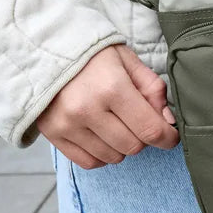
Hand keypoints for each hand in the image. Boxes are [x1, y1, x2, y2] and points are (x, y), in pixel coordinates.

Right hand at [36, 45, 179, 168]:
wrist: (41, 49)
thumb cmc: (91, 55)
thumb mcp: (127, 60)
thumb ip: (152, 89)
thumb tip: (168, 121)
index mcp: (112, 87)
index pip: (150, 130)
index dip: (167, 138)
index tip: (170, 136)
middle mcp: (87, 109)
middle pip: (133, 146)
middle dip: (142, 137)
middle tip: (136, 121)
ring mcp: (67, 124)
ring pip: (113, 157)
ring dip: (121, 146)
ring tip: (114, 123)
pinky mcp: (53, 134)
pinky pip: (89, 162)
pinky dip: (101, 154)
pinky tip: (100, 136)